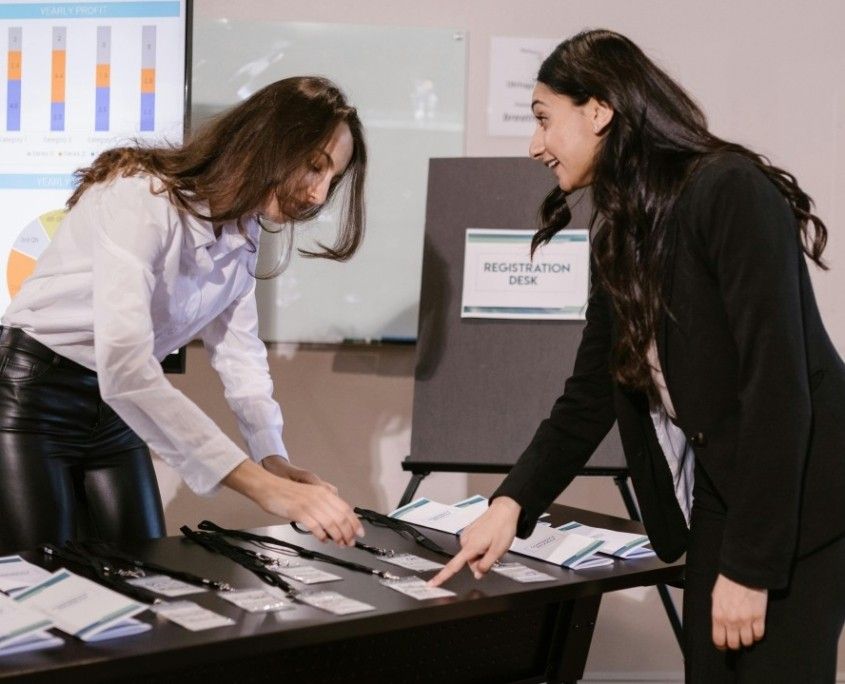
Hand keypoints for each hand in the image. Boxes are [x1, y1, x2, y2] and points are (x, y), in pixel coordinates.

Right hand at [223, 460, 362, 545]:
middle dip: (348, 532)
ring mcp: (310, 504)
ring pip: (331, 523)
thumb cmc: (288, 492)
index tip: (359, 533)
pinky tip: (323, 540)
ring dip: (337, 536)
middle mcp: (320, 497)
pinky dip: (322, 535)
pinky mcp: (299, 512)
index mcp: (324, 492)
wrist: (269, 487)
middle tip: (350, 542)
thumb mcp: (310, 494)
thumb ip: (323, 503)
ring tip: (340, 544)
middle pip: (341, 517)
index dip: (354, 522)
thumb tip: (334, 520)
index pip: (346, 508)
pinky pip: (315, 526)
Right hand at [427, 496, 519, 586]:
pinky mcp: (469, 531)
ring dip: (482, 554)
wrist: (504, 509)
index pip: (453, 566)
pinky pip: (473, 546)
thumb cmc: (502, 528)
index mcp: (470, 547)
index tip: (431, 584)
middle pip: (469, 562)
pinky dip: (481, 547)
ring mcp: (467, 535)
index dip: (442, 577)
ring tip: (493, 543)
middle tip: (493, 552)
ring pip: (472, 555)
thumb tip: (477, 575)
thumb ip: (486, 565)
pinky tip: (490, 539)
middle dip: (481, 562)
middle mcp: (465, 540)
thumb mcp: (498, 551)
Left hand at [711, 573, 767, 649]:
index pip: (718, 640)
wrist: (744, 573)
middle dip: (734, 644)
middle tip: (736, 640)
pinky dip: (757, 635)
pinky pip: (759, 635)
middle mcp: (731, 621)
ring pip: (747, 642)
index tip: (724, 645)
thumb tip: (719, 625)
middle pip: (734, 644)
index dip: (721, 645)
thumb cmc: (728, 583)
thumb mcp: (716, 597)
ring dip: (747, 640)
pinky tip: (755, 629)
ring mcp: (746, 620)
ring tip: (746, 634)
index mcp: (718, 615)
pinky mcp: (759, 617)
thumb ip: (718, 613)